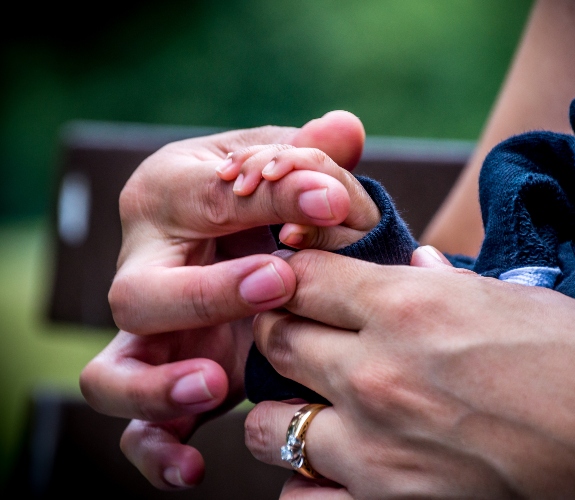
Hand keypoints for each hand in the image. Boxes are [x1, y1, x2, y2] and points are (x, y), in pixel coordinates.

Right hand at [79, 110, 366, 488]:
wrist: (244, 236)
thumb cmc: (262, 195)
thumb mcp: (283, 167)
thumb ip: (310, 156)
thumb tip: (345, 129)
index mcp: (169, 195)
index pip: (203, 197)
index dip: (269, 199)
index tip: (332, 205)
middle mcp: (145, 265)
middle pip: (139, 293)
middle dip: (206, 295)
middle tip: (277, 285)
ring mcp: (151, 333)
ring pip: (113, 373)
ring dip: (156, 387)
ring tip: (213, 384)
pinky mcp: (164, 377)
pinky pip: (139, 427)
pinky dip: (157, 450)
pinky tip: (195, 469)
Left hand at [245, 247, 574, 498]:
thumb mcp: (517, 301)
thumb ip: (446, 285)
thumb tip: (413, 270)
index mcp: (408, 305)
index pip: (300, 277)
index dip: (292, 277)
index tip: (299, 283)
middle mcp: (377, 374)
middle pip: (275, 341)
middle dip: (282, 334)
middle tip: (306, 341)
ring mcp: (374, 450)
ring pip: (267, 425)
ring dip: (285, 413)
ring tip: (319, 411)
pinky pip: (299, 498)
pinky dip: (309, 482)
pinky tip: (339, 471)